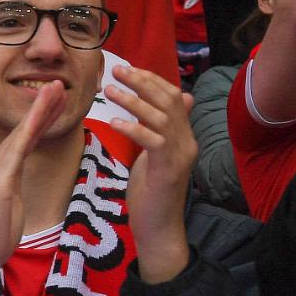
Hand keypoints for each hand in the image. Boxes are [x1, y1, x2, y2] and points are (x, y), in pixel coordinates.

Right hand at [0, 78, 66, 288]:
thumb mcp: (8, 204)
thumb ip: (12, 186)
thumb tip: (16, 179)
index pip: (23, 137)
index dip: (39, 116)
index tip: (54, 98)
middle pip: (22, 128)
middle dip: (41, 104)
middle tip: (59, 82)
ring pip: (21, 133)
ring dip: (39, 109)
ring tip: (55, 88)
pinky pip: (19, 150)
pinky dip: (30, 129)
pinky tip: (40, 115)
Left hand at [106, 64, 194, 283]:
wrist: (159, 227)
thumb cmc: (151, 192)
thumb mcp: (155, 155)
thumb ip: (161, 130)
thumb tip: (178, 101)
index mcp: (183, 136)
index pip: (172, 97)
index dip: (151, 80)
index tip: (128, 68)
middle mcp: (186, 142)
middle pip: (169, 101)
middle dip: (142, 82)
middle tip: (117, 69)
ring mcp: (180, 155)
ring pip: (161, 118)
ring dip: (133, 101)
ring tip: (109, 90)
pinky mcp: (168, 170)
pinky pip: (153, 142)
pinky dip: (134, 128)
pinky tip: (114, 122)